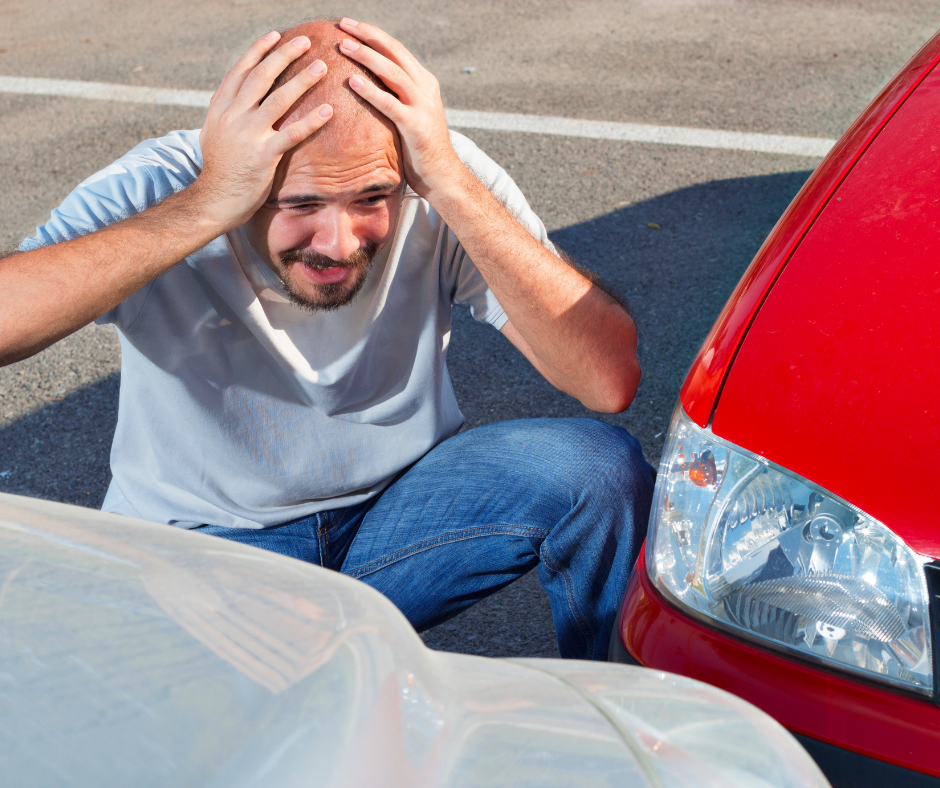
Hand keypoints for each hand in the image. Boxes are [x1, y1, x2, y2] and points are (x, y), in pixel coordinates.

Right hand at [195, 32, 333, 230]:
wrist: (214, 200)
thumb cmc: (219, 170)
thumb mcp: (214, 134)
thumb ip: (228, 114)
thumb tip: (240, 98)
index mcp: (220, 108)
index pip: (241, 71)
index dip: (258, 51)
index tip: (275, 36)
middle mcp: (233, 116)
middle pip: (261, 77)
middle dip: (284, 55)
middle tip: (306, 42)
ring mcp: (248, 134)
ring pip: (278, 99)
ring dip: (302, 80)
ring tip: (322, 66)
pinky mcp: (264, 155)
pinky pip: (292, 133)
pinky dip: (312, 120)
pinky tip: (329, 110)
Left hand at [337, 18, 463, 198]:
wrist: (442, 176)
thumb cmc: (419, 149)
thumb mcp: (409, 115)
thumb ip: (395, 97)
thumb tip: (365, 86)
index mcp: (424, 82)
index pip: (396, 49)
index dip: (372, 34)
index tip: (349, 25)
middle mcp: (425, 88)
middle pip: (394, 52)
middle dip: (367, 35)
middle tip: (342, 24)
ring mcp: (422, 106)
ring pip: (392, 71)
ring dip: (366, 56)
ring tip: (343, 45)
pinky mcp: (416, 126)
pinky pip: (389, 104)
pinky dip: (370, 90)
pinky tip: (352, 81)